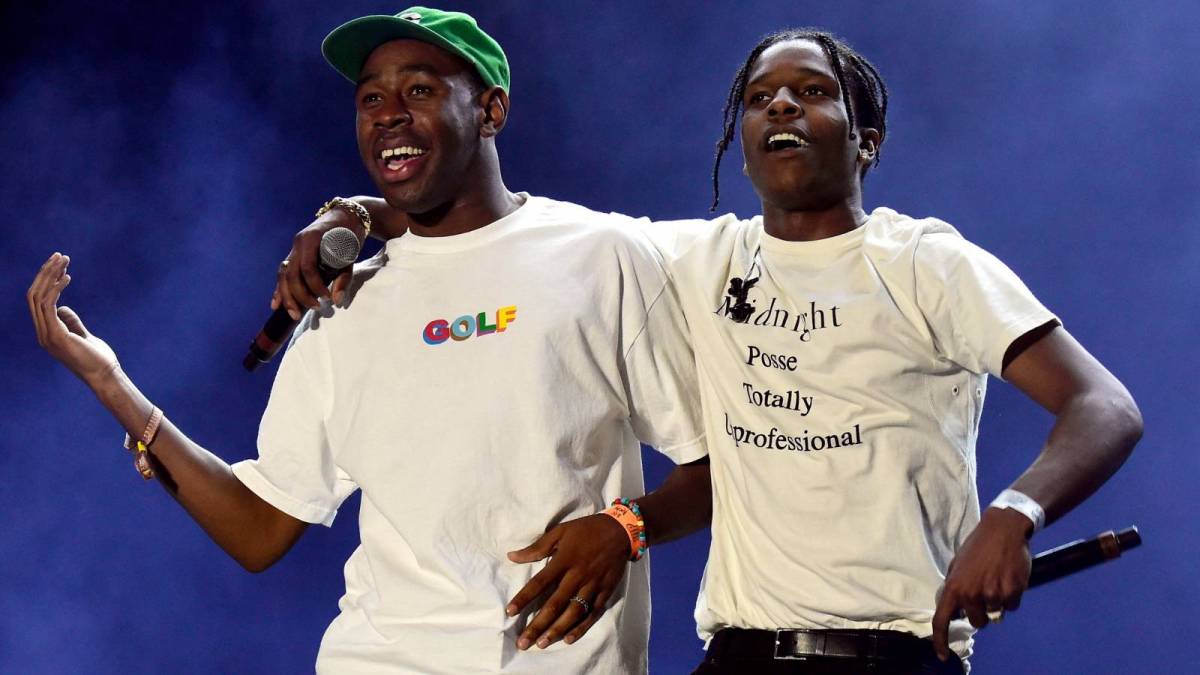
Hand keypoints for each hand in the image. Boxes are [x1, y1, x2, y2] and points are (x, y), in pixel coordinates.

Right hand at [28, 253, 119, 385]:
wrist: (105, 376)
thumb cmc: (98, 358)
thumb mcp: (83, 335)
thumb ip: (71, 322)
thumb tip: (63, 308)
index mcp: (47, 332)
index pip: (38, 301)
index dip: (46, 280)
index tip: (60, 264)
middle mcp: (43, 333)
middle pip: (34, 295)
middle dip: (45, 272)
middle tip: (59, 255)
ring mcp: (47, 335)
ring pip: (38, 297)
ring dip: (50, 275)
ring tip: (63, 259)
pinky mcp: (56, 336)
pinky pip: (49, 306)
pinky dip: (56, 289)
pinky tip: (67, 277)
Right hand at [270, 208, 361, 319]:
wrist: (346, 215)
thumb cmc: (350, 232)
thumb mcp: (351, 253)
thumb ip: (344, 277)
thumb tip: (336, 301)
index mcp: (311, 238)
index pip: (307, 268)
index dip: (314, 286)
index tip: (326, 297)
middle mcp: (298, 243)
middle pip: (290, 274)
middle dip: (299, 295)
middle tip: (314, 308)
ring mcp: (294, 248)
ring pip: (283, 275)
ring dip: (286, 296)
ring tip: (294, 314)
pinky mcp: (294, 254)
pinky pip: (284, 273)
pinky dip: (280, 288)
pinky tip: (276, 304)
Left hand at [506, 513, 630, 649]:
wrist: (621, 531)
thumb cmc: (586, 530)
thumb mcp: (560, 531)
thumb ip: (536, 547)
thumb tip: (511, 556)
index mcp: (564, 560)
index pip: (539, 582)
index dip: (524, 598)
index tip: (510, 612)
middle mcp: (577, 575)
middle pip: (555, 604)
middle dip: (537, 625)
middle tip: (523, 642)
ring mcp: (593, 585)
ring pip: (573, 613)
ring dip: (556, 630)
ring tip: (541, 644)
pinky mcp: (605, 592)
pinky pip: (592, 613)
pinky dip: (581, 627)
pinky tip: (568, 639)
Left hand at [931, 506, 1032, 659]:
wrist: (1003, 529)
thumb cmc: (978, 546)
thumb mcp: (958, 565)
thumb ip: (955, 588)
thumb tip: (954, 609)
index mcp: (953, 587)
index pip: (941, 620)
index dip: (940, 640)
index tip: (942, 654)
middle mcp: (971, 594)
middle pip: (977, 622)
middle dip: (981, 612)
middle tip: (985, 590)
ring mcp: (992, 594)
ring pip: (997, 614)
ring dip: (998, 602)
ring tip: (997, 579)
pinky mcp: (1012, 592)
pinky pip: (1012, 606)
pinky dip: (1012, 596)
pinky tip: (1010, 577)